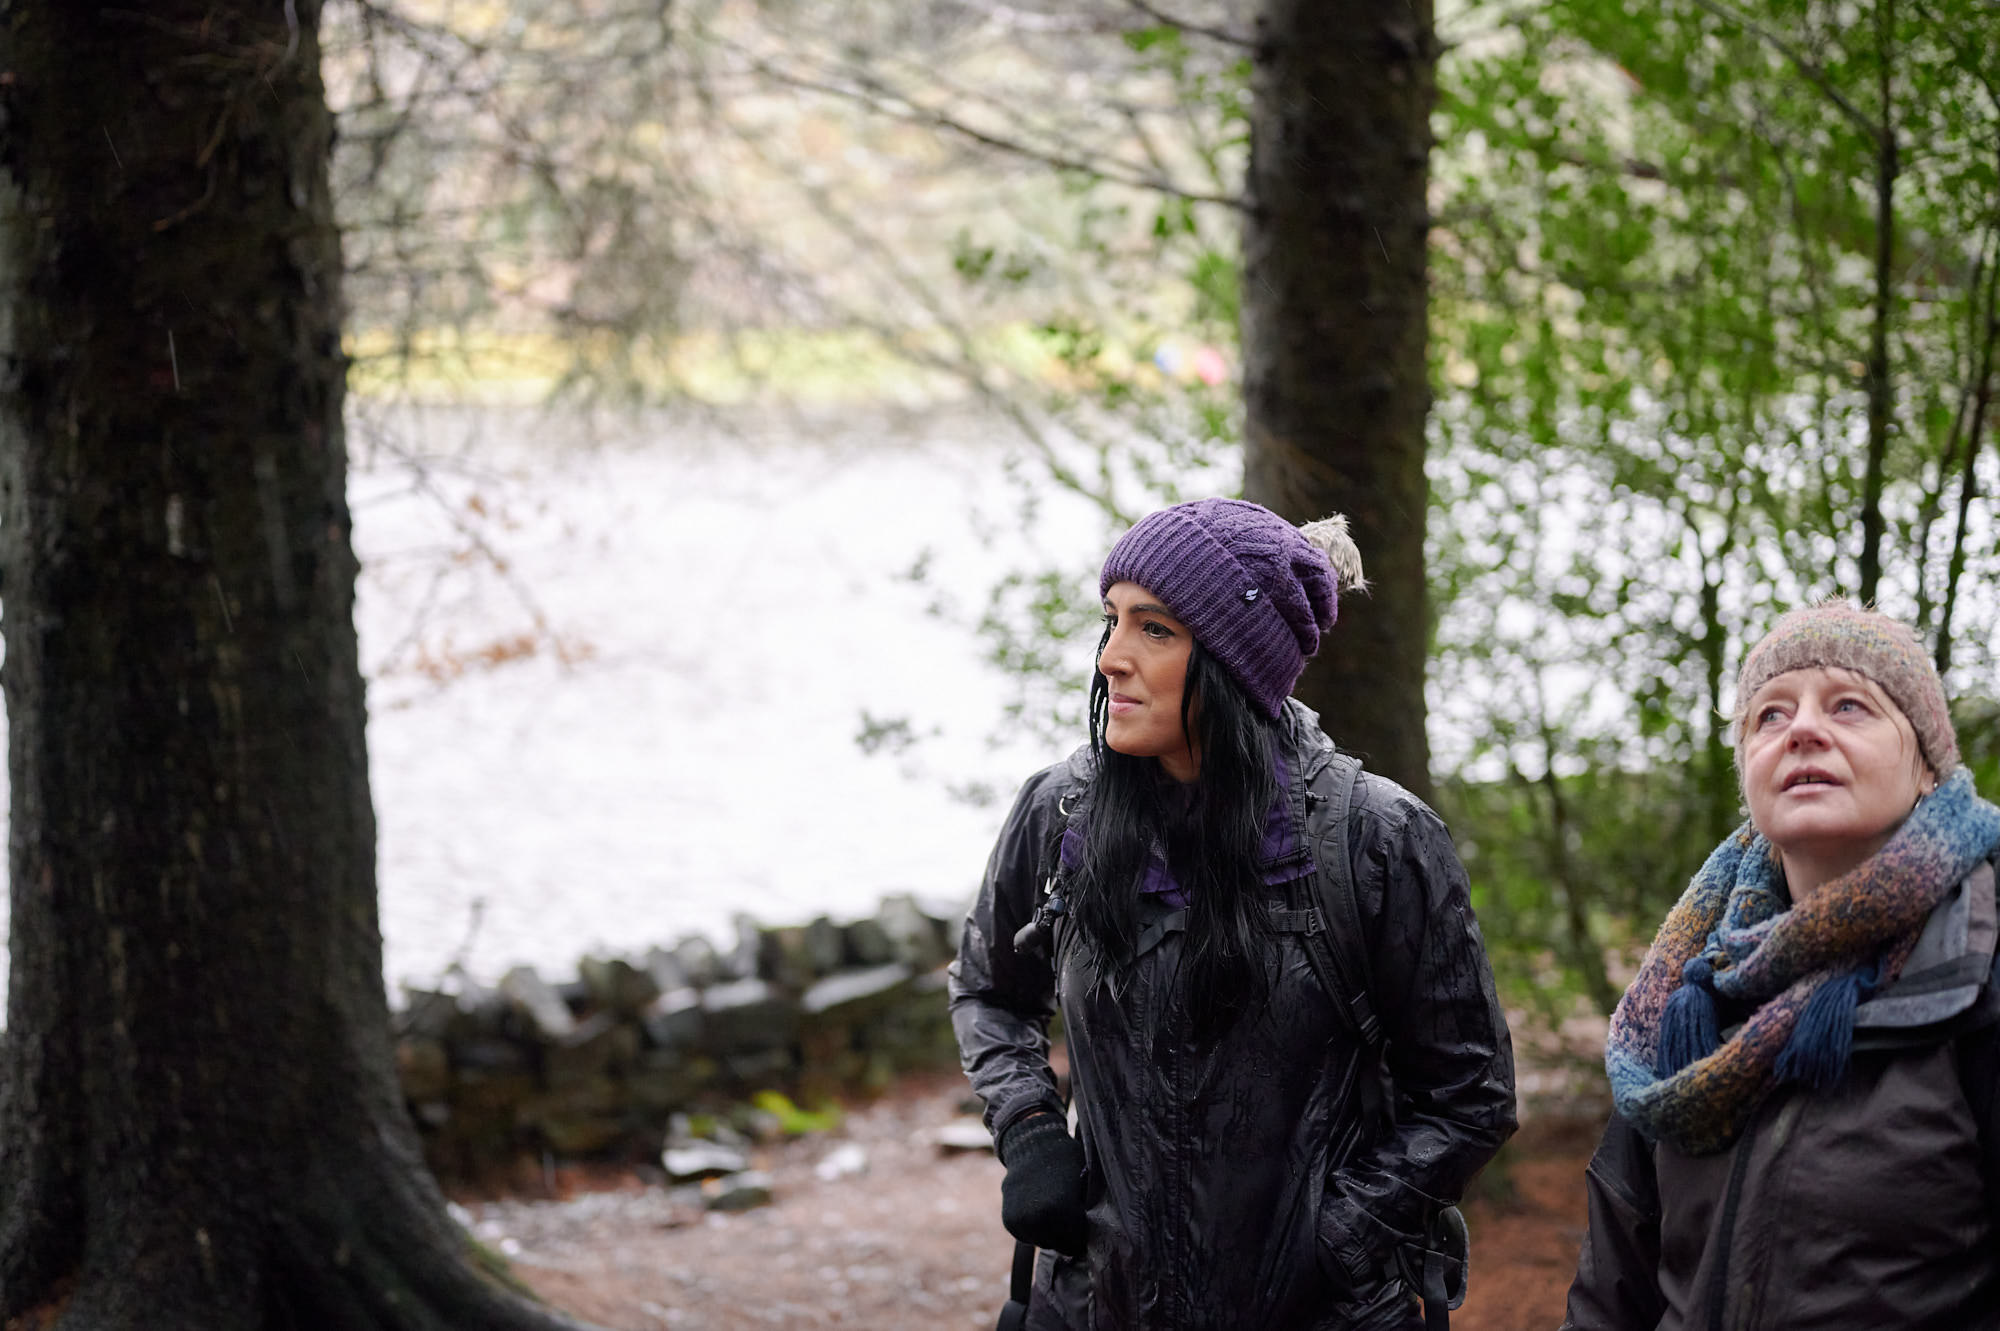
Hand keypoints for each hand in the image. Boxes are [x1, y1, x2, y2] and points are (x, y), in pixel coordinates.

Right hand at [998, 1113, 1087, 1256]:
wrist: (1031, 1144)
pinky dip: (1035, 1230)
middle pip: (1060, 1245)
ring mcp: (1021, 1222)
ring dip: (1050, 1235)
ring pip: (1043, 1242)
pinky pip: (1027, 1237)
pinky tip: (1041, 1212)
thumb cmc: (1066, 1161)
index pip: (1078, 1241)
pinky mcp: (1010, 1221)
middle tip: (1071, 1220)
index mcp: (1060, 1210)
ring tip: (1055, 1213)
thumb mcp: (1085, 1182)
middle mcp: (1037, 1219)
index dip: (1084, 1235)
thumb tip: (1099, 1230)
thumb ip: (1086, 1209)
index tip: (1084, 1225)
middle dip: (1067, 1236)